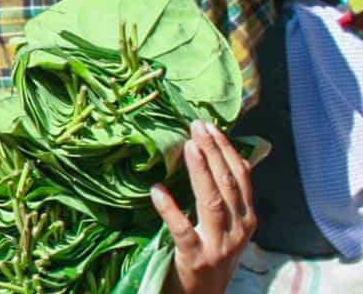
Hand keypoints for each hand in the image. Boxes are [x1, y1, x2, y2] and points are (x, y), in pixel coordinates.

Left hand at [152, 120, 256, 293]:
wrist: (207, 293)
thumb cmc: (215, 251)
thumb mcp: (232, 224)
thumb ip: (232, 195)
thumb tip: (234, 155)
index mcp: (248, 217)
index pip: (241, 176)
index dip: (226, 149)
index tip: (209, 126)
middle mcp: (239, 229)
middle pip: (227, 183)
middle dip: (213, 152)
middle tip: (196, 126)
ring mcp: (219, 244)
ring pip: (211, 202)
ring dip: (201, 172)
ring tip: (189, 146)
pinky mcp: (196, 257)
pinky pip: (182, 230)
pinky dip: (170, 209)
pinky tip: (157, 190)